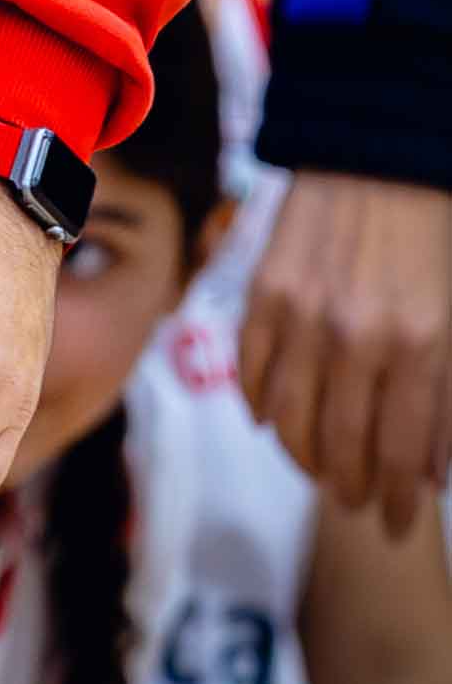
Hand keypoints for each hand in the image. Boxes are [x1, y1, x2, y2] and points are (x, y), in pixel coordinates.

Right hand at [238, 170, 451, 536]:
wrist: (379, 158)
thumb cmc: (434, 242)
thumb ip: (448, 399)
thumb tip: (431, 472)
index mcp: (420, 347)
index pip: (405, 455)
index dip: (399, 502)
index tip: (395, 525)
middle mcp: (357, 338)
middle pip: (343, 445)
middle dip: (351, 489)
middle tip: (355, 504)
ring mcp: (303, 314)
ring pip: (290, 418)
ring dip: (303, 458)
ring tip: (317, 472)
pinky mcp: (264, 290)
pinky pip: (252, 368)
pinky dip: (259, 404)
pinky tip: (271, 421)